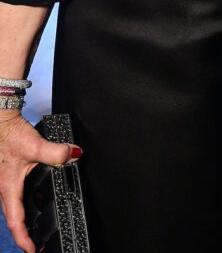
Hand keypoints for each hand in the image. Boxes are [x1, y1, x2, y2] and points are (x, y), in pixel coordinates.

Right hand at [0, 113, 81, 252]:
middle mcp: (4, 189)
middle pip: (13, 219)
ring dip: (24, 219)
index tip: (32, 249)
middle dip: (24, 234)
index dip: (23, 238)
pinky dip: (25, 203)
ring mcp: (6, 182)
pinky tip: (36, 198)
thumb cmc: (9, 135)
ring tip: (37, 227)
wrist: (1, 121)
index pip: (15, 221)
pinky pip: (16, 195)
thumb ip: (55, 152)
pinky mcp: (9, 174)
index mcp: (8, 188)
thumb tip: (74, 155)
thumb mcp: (35, 145)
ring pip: (14, 207)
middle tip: (36, 245)